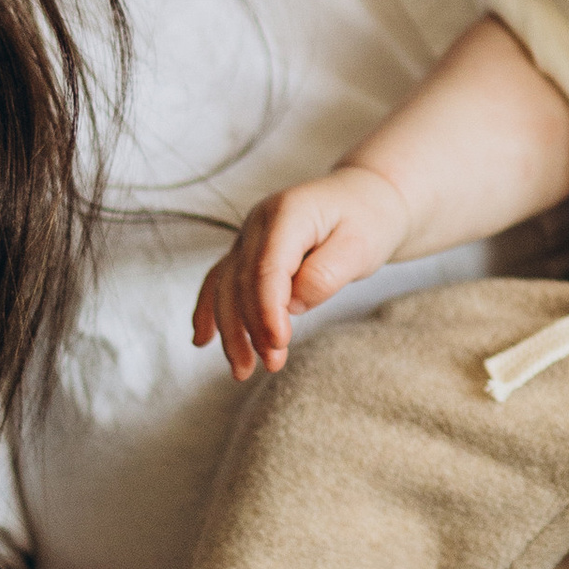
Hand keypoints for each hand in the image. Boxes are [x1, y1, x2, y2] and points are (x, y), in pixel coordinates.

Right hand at [191, 168, 409, 378]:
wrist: (366, 196)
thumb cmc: (368, 221)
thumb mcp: (361, 246)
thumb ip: (325, 275)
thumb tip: (292, 305)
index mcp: (289, 213)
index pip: (267, 268)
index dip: (267, 309)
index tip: (278, 344)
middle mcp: (260, 221)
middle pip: (241, 280)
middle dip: (250, 328)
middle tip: (272, 365)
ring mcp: (249, 235)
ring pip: (225, 285)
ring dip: (230, 330)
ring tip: (243, 371)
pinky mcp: (248, 250)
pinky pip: (220, 280)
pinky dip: (209, 310)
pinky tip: (201, 340)